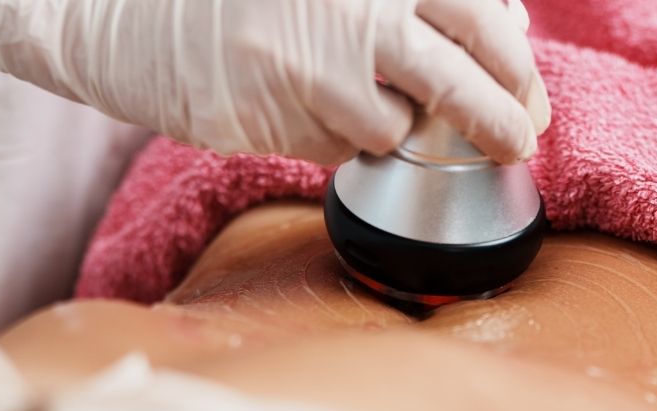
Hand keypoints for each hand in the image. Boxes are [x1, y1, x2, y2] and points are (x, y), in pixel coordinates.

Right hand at [0, 0, 550, 164]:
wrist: (128, 15)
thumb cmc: (249, 1)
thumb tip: (512, 25)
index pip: (479, 16)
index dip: (515, 66)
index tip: (528, 97)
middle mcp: (353, 9)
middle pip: (460, 79)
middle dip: (501, 122)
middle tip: (518, 143)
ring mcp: (313, 63)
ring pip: (398, 128)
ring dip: (396, 132)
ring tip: (360, 107)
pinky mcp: (278, 114)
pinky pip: (341, 150)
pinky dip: (342, 143)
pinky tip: (307, 111)